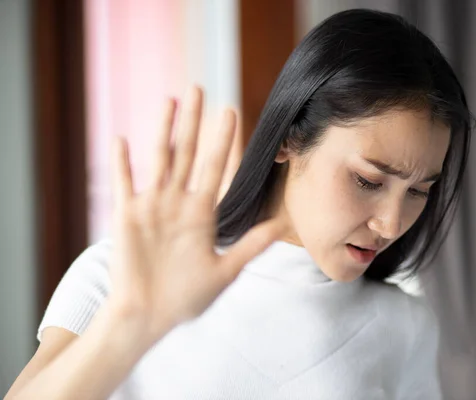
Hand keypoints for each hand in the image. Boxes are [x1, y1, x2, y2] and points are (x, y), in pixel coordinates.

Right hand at [107, 86, 282, 337]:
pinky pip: (124, 183)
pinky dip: (122, 163)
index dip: (225, 142)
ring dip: (165, 130)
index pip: (218, 169)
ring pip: (160, 159)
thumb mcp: (224, 271)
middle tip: (202, 89)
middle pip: (189, 153)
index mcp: (202, 214)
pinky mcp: (127, 217)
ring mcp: (152, 207)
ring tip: (171, 101)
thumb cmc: (185, 298)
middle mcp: (178, 204)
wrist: (149, 317)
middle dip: (196, 122)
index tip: (234, 113)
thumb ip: (250, 246)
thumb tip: (282, 226)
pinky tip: (122, 138)